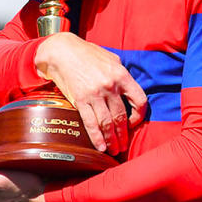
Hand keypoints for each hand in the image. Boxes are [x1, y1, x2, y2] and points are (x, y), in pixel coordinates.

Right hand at [34, 33, 146, 155]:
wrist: (62, 51)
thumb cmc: (87, 53)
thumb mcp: (111, 58)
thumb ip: (122, 74)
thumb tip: (128, 89)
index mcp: (121, 75)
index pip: (139, 101)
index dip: (139, 116)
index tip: (133, 123)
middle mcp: (110, 86)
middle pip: (121, 117)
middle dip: (123, 135)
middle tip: (123, 146)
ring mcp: (95, 94)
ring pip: (107, 123)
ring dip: (112, 140)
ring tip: (114, 150)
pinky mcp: (80, 99)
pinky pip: (90, 122)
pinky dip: (96, 137)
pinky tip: (100, 147)